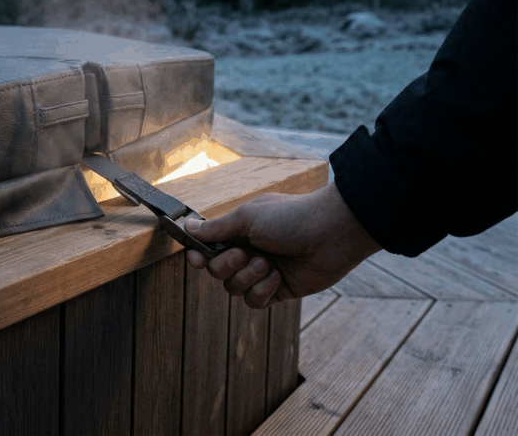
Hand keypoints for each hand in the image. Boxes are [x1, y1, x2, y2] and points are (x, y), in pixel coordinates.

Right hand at [184, 182, 382, 308]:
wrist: (333, 232)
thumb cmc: (291, 217)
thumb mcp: (248, 217)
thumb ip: (216, 228)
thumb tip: (187, 226)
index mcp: (239, 231)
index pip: (207, 248)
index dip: (199, 256)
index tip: (198, 259)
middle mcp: (248, 251)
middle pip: (217, 271)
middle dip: (227, 265)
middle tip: (244, 254)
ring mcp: (263, 272)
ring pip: (234, 288)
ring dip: (247, 278)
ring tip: (267, 264)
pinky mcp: (278, 290)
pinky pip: (255, 301)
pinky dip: (262, 291)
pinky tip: (277, 277)